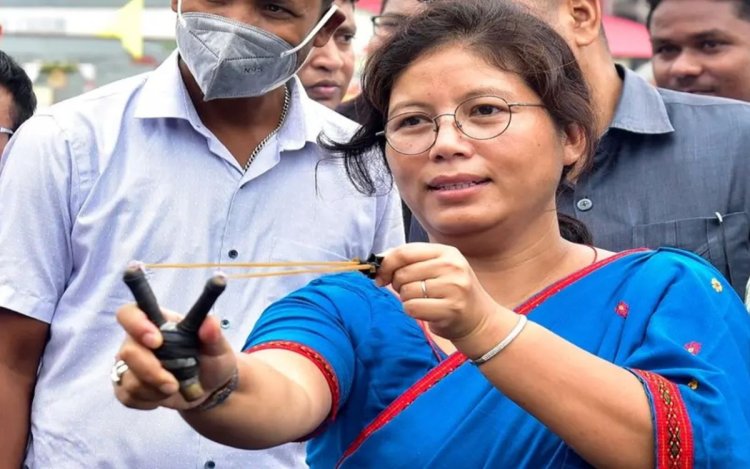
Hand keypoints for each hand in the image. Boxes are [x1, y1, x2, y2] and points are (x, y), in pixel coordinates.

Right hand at [113, 304, 236, 410]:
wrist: (209, 389)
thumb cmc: (211, 360)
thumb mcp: (218, 347)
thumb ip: (213, 334)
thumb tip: (210, 323)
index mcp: (157, 322)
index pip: (130, 313)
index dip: (136, 324)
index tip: (156, 342)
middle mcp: (137, 340)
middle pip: (128, 351)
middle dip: (151, 371)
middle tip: (173, 384)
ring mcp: (130, 364)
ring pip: (127, 378)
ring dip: (154, 389)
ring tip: (176, 388)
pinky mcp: (127, 386)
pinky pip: (126, 396)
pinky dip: (148, 400)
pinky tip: (163, 396)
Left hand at [375, 243, 499, 341]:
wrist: (479, 320)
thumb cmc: (451, 293)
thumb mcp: (437, 269)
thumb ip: (410, 261)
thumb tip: (379, 261)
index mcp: (446, 252)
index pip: (405, 251)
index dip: (386, 264)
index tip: (381, 275)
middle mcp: (452, 266)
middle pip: (403, 273)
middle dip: (398, 285)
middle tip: (410, 291)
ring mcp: (454, 287)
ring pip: (406, 291)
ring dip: (407, 300)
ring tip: (423, 301)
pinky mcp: (451, 309)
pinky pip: (412, 308)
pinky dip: (412, 311)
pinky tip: (426, 311)